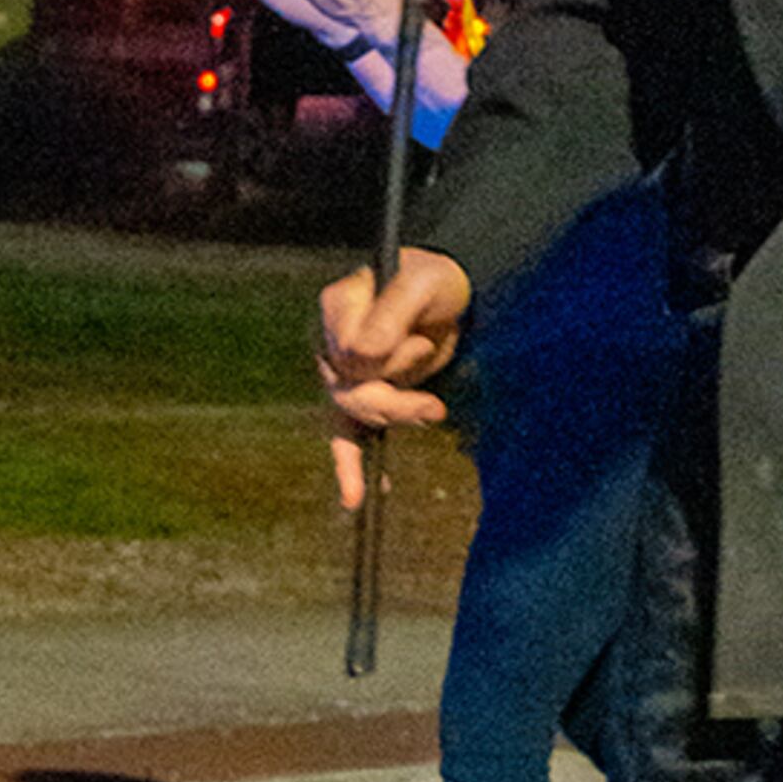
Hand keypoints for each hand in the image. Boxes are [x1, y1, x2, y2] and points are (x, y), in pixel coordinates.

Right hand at [315, 245, 472, 505]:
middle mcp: (331, 340)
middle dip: (393, 401)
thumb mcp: (421, 285)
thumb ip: (390, 315)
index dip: (384, 356)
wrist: (452, 295)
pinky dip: (349, 468)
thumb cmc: (435, 281)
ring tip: (432, 412)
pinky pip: (345, 438)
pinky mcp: (359, 396)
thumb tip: (363, 358)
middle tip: (435, 408)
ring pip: (353, 413)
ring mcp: (341, 371)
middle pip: (348, 388)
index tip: (421, 341)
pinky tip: (353, 500)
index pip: (349, 348)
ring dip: (395, 416)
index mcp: (338, 305)